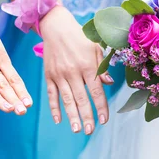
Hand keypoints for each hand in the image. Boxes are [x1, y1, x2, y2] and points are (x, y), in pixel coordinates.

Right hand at [41, 6, 113, 134]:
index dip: (101, 107)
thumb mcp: (96, 49)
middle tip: (90, 131)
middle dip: (86, 116)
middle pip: (81, 99)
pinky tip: (58, 120)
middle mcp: (72, 72)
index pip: (96, 91)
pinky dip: (54, 108)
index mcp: (87, 66)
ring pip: (66, 100)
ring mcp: (59, 75)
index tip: (104, 120)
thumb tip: (110, 83)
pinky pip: (51, 95)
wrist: (56, 27)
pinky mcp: (48, 75)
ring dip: (71, 116)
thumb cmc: (80, 38)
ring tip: (76, 130)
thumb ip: (102, 67)